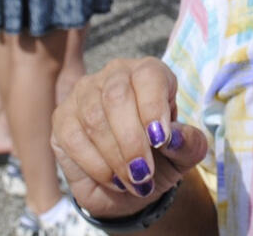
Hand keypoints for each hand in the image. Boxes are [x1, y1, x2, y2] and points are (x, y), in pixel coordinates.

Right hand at [51, 58, 207, 219]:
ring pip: (94, 119)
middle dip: (132, 140)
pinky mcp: (63, 118)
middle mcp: (116, 74)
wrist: (131, 181)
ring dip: (115, 157)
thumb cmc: (162, 156)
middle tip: (144, 172)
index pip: (148, 76)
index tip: (160, 140)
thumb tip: (174, 136)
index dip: (153, 107)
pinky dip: (95, 164)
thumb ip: (189, 142)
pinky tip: (113, 179)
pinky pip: (73, 138)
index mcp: (150, 72)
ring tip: (133, 180)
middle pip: (117, 97)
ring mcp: (85, 93)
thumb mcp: (185, 152)